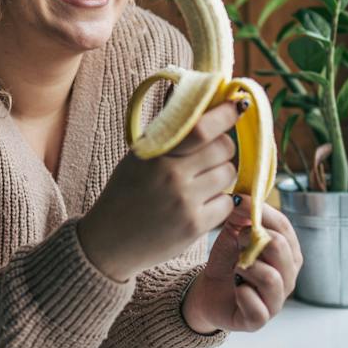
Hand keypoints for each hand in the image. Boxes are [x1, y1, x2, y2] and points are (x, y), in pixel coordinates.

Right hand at [78, 101, 242, 281]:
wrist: (108, 242)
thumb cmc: (125, 194)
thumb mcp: (138, 158)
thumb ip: (168, 135)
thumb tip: (204, 107)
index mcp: (155, 153)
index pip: (201, 128)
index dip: (225, 114)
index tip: (238, 106)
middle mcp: (171, 175)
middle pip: (224, 148)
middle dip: (223, 149)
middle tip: (210, 156)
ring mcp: (184, 202)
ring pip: (229, 174)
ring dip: (221, 175)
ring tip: (201, 184)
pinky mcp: (194, 226)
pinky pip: (227, 203)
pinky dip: (219, 202)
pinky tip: (200, 205)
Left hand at [181, 195, 302, 333]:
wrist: (207, 292)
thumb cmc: (227, 262)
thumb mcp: (232, 235)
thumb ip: (239, 218)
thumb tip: (241, 200)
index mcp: (287, 253)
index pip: (284, 227)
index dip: (263, 212)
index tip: (239, 201)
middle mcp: (288, 276)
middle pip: (281, 249)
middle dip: (254, 239)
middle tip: (237, 240)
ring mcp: (276, 300)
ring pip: (272, 278)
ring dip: (248, 267)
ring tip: (236, 266)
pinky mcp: (259, 320)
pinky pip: (258, 307)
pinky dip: (243, 295)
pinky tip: (236, 289)